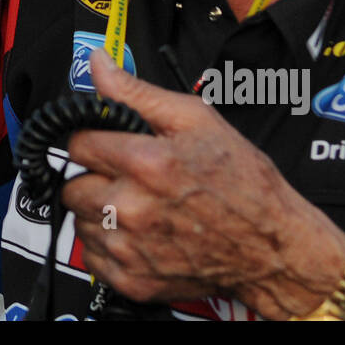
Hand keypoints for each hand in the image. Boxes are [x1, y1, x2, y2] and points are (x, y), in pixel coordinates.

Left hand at [60, 52, 344, 318]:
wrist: (271, 246)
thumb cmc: (242, 182)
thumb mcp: (195, 120)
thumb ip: (135, 92)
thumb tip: (98, 65)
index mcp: (145, 163)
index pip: (77, 144)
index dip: (92, 139)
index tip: (106, 144)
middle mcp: (132, 208)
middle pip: (72, 185)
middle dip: (94, 176)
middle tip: (126, 176)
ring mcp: (131, 248)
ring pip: (80, 220)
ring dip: (99, 210)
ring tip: (137, 204)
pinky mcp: (133, 280)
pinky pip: (92, 256)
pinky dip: (108, 244)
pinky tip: (137, 232)